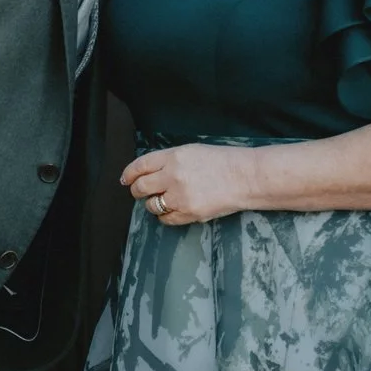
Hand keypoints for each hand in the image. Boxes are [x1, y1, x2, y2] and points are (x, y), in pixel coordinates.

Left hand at [121, 144, 252, 224]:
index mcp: (173, 157)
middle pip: (141, 187)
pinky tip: (172, 210)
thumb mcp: (191, 151)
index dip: (129, 173)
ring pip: (151, 205)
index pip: (140, 165)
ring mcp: (180, 196)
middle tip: (138, 192)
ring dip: (152, 204)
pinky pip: (166, 219)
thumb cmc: (221, 162)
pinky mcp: (189, 213)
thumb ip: (169, 160)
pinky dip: (165, 216)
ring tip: (161, 200)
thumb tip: (148, 171)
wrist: (244, 178)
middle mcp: (173, 176)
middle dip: (136, 190)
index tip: (126, 179)